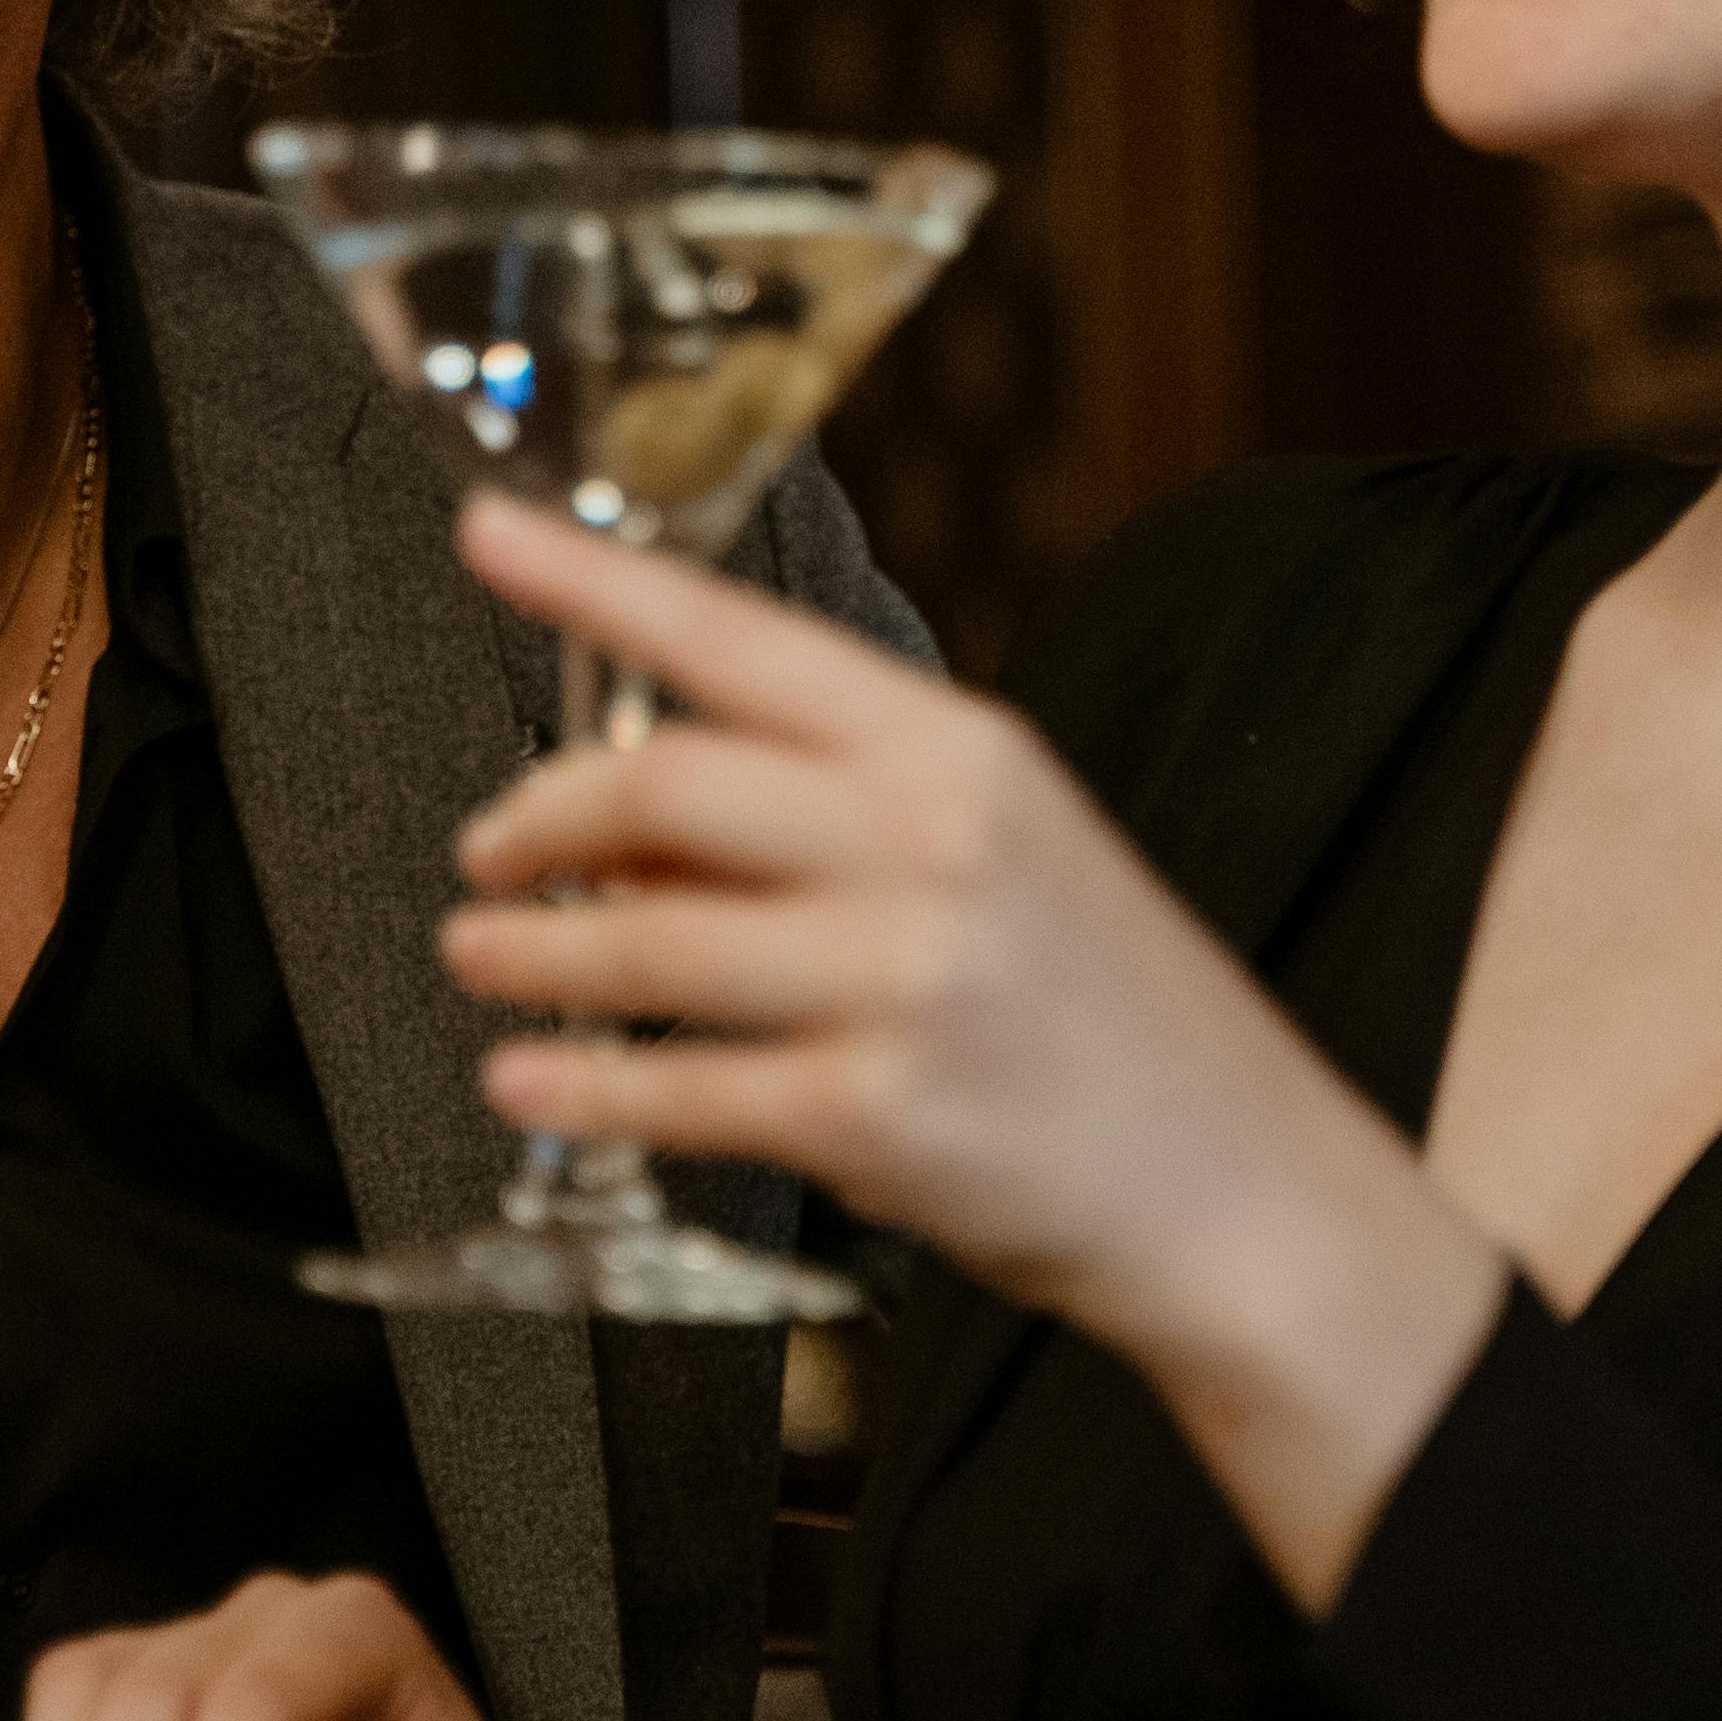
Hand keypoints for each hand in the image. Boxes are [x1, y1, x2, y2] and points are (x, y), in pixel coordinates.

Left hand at [443, 494, 1506, 1608]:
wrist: (1242, 1186)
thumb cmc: (1106, 1014)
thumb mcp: (1004, 853)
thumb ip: (837, 813)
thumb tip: (628, 821)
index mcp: (962, 750)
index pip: (741, 639)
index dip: (594, 582)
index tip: (488, 534)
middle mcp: (936, 845)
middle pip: (666, 789)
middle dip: (539, 820)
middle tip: (485, 854)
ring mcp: (908, 981)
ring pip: (649, 944)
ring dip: (534, 951)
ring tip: (480, 956)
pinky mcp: (879, 1117)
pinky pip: (682, 1090)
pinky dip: (581, 1088)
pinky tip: (529, 1083)